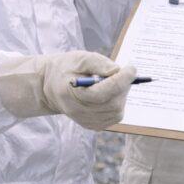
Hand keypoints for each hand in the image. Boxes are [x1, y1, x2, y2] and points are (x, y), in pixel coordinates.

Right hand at [0, 51, 135, 129]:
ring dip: (121, 95)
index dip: (121, 79)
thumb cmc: (67, 69)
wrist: (52, 87)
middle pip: (113, 103)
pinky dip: (118, 103)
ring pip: (117, 111)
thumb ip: (98, 63)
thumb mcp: (80, 59)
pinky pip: (115, 116)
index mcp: (73, 95)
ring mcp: (87, 121)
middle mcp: (79, 112)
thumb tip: (116, 70)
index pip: (104, 92)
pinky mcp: (93, 125)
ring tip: (114, 82)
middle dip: (123, 86)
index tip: (131, 68)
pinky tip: (111, 93)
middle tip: (124, 73)